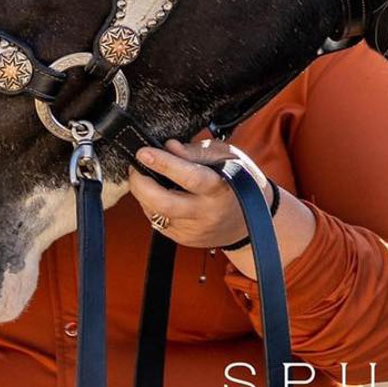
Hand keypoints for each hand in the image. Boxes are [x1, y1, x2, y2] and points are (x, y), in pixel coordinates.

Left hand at [129, 139, 270, 250]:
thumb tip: (169, 147)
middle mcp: (206, 213)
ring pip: (156, 214)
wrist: (251, 221)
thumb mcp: (227, 156)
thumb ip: (196, 151)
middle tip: (136, 166)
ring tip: (145, 176)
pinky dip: (151, 206)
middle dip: (141, 184)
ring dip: (143, 194)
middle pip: (164, 203)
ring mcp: (194, 230)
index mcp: (220, 189)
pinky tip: (156, 194)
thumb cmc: (240, 181)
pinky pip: (158, 223)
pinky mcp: (184, 239)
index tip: (144, 152)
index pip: (189, 176)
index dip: (164, 163)